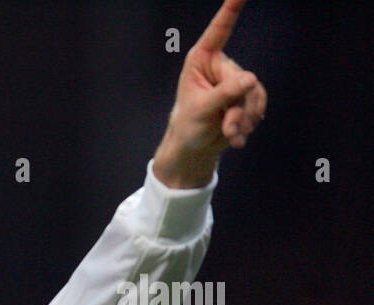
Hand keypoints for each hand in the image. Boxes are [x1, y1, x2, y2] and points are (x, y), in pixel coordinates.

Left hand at [152, 0, 266, 187]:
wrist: (194, 147)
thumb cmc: (188, 125)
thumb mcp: (201, 110)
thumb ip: (224, 94)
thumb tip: (250, 79)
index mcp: (202, 60)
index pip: (220, 30)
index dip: (232, 9)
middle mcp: (220, 66)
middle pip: (243, 79)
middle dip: (237, 108)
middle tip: (226, 128)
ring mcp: (235, 80)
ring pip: (254, 94)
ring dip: (244, 119)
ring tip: (231, 135)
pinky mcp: (246, 96)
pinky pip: (259, 105)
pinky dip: (250, 123)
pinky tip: (237, 137)